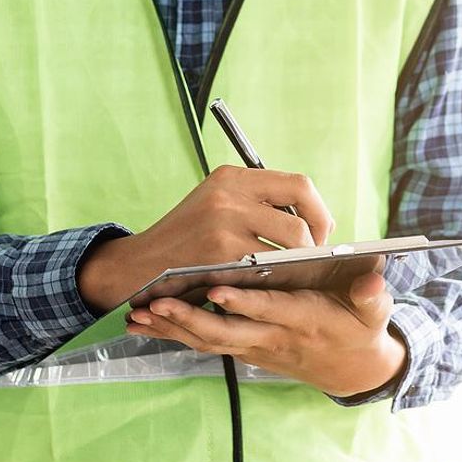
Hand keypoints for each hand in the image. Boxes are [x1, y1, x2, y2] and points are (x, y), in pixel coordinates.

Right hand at [78, 165, 335, 312]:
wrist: (140, 264)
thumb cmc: (188, 238)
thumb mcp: (217, 203)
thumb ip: (258, 202)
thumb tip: (313, 217)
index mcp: (233, 177)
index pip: (299, 185)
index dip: (319, 211)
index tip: (321, 232)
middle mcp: (229, 194)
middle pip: (301, 218)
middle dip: (316, 243)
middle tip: (312, 258)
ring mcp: (224, 224)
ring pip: (290, 245)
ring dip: (298, 263)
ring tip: (292, 272)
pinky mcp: (220, 255)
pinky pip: (268, 269)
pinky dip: (275, 278)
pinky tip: (269, 285)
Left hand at [125, 271, 406, 397]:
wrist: (352, 370)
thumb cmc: (361, 330)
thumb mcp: (374, 313)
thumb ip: (373, 295)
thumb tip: (374, 280)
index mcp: (304, 320)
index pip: (271, 310)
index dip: (245, 302)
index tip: (217, 288)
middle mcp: (274, 337)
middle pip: (226, 332)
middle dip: (189, 320)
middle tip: (156, 304)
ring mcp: (256, 346)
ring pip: (209, 340)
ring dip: (173, 329)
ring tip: (138, 315)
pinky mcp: (245, 348)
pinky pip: (205, 342)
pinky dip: (174, 334)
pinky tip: (145, 324)